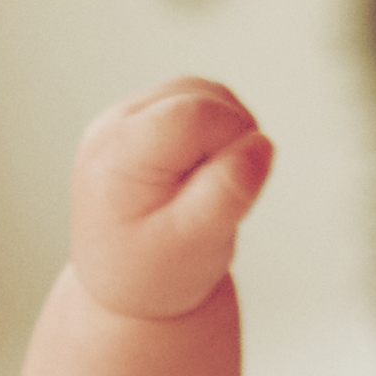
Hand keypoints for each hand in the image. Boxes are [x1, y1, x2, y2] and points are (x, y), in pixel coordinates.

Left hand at [67, 77, 270, 320]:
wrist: (127, 283)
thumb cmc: (155, 272)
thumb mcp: (193, 246)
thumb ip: (225, 195)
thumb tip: (261, 145)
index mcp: (117, 153)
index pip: (194, 115)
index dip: (232, 143)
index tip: (230, 189)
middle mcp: (114, 125)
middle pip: (201, 97)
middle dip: (230, 139)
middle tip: (215, 197)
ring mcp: (126, 116)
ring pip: (204, 92)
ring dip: (226, 133)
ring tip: (208, 188)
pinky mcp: (145, 117)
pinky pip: (198, 100)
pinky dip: (218, 130)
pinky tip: (205, 172)